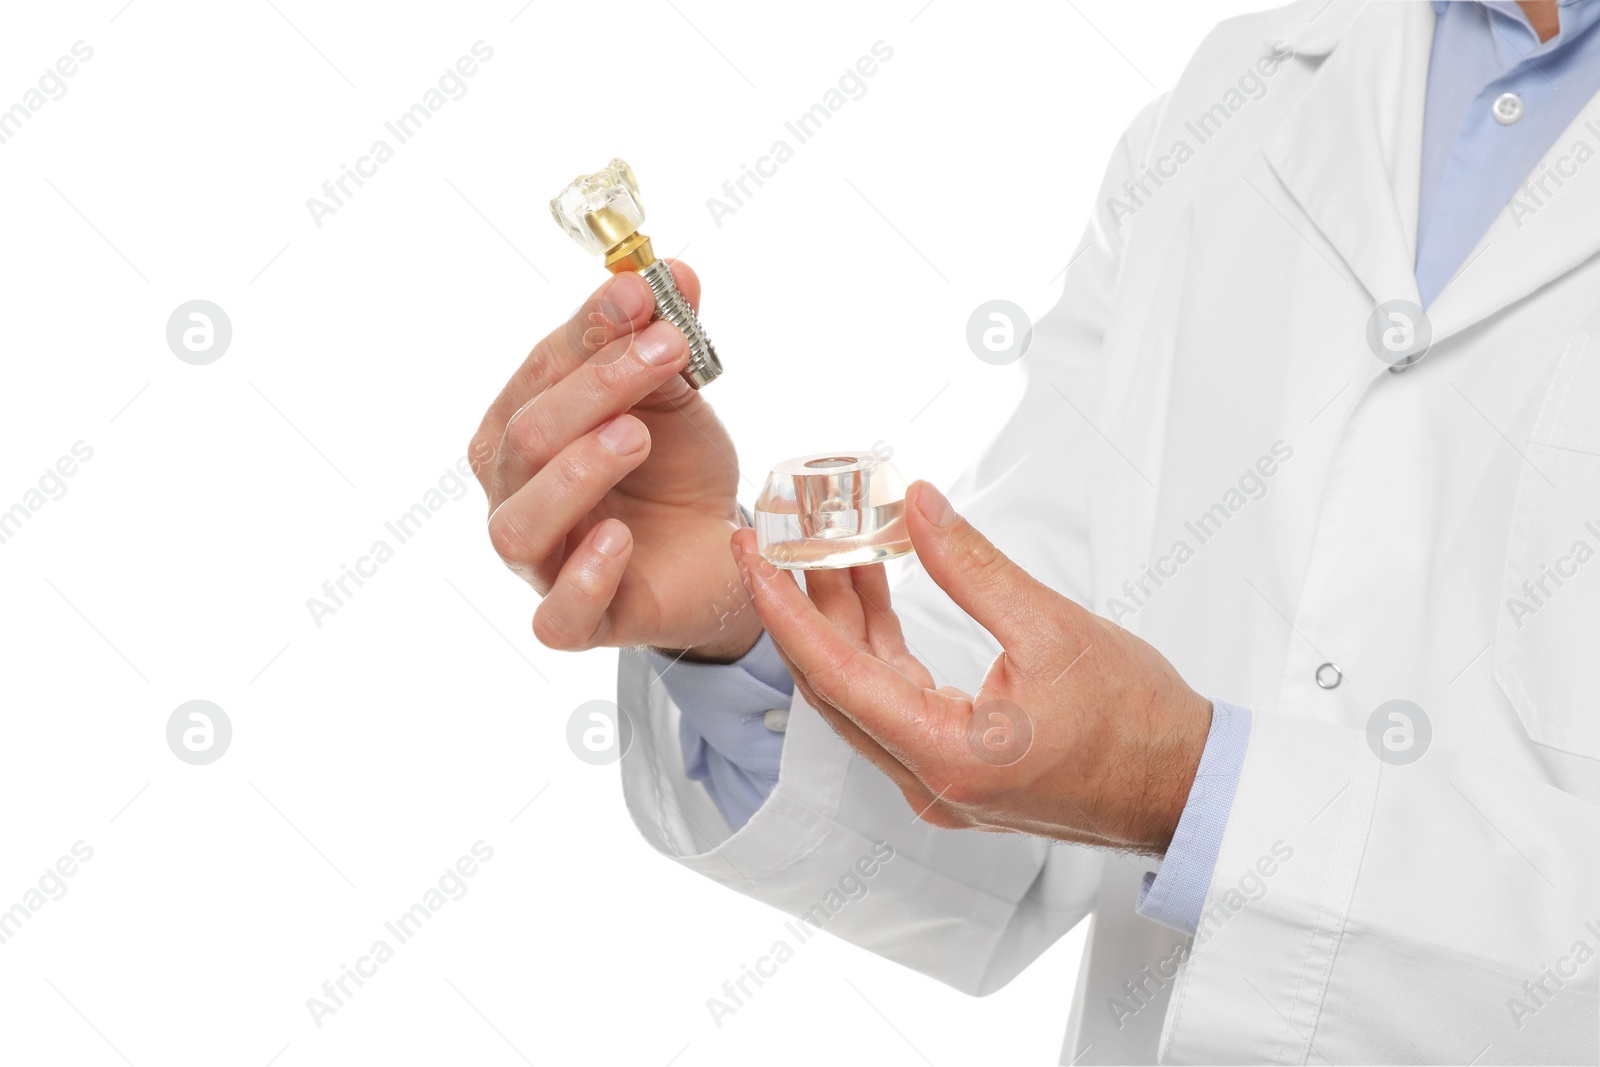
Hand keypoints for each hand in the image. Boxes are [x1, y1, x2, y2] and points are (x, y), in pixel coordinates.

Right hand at [470, 262, 759, 660]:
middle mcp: (514, 493)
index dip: (588, 328)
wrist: (717, 552)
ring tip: (635, 436)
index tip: (643, 292)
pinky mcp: (578, 621)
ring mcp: (539, 562)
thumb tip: (671, 270)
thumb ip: (662, 340)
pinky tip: (619, 538)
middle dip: (595, 386)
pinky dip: (583, 576)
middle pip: (526, 437)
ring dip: (576, 471)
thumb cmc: (675, 471)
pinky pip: (557, 615)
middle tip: (665, 352)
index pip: (538, 370)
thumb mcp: (674, 397)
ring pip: (520, 522)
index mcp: (521, 429)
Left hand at [731, 481, 1212, 852]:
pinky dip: (878, 647)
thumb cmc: (1139, 725)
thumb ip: (972, 566)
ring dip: (842, 622)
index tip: (749, 557)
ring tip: (830, 547)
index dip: (783, 610)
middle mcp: (928, 781)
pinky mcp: (954, 771)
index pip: (834, 674)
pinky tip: (874, 593)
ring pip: (863, 693)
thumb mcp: (1052, 628)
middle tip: (777, 541)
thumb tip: (917, 507)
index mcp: (946, 756)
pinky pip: (894, 703)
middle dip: (803, 607)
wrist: (1187, 786)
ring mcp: (939, 783)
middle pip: (836, 685)